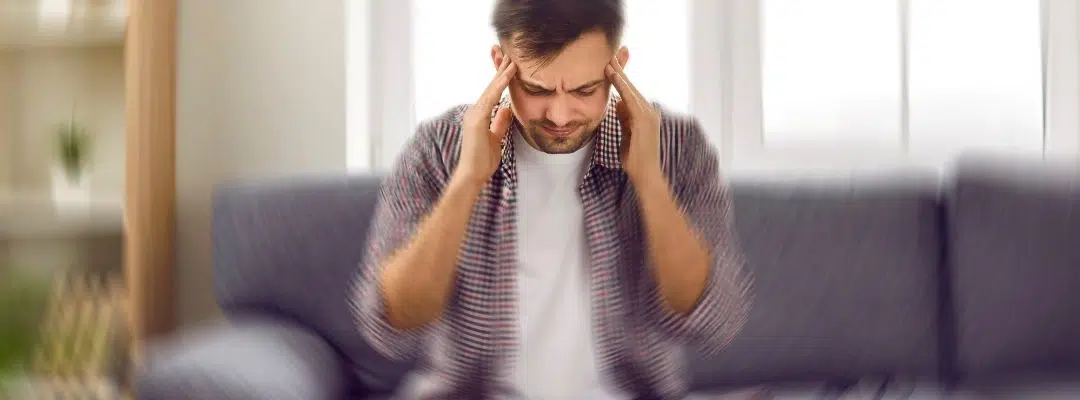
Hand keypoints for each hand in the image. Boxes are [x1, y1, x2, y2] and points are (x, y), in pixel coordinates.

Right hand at [454, 56, 516, 186]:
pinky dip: (500, 86)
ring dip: (502, 74)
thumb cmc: (482, 161)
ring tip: (512, 60)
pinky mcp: (476, 120)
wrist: (472, 175)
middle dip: (500, 70)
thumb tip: (506, 109)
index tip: (509, 66)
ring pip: (491, 90)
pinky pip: (491, 99)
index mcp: (479, 116)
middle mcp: (474, 112)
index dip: (500, 79)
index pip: (492, 94)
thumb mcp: (496, 139)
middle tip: (509, 54)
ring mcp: (474, 115)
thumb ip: (499, 123)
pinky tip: (507, 76)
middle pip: (490, 88)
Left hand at [605, 56, 660, 182]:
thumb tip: (618, 104)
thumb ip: (624, 118)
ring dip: (620, 75)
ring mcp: (648, 115)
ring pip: (631, 90)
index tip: (612, 67)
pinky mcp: (644, 120)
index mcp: (645, 115)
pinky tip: (614, 76)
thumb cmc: (635, 157)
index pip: (631, 93)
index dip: (622, 79)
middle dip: (621, 72)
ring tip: (609, 62)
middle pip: (632, 88)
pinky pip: (630, 98)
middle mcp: (649, 112)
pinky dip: (622, 86)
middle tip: (611, 56)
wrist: (646, 173)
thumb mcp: (626, 133)